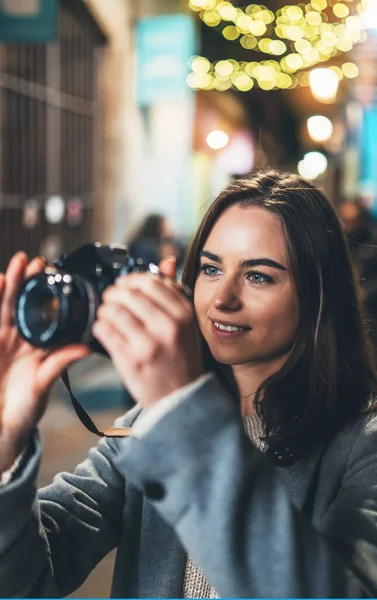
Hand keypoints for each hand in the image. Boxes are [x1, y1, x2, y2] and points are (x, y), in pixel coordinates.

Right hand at [0, 252, 89, 471]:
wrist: (0, 428)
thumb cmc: (24, 409)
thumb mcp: (43, 383)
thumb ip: (59, 363)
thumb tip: (86, 348)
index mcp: (37, 345)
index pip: (42, 313)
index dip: (45, 294)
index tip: (52, 274)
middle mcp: (18, 339)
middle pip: (22, 304)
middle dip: (26, 282)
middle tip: (34, 262)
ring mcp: (1, 340)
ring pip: (3, 308)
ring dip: (8, 287)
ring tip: (14, 267)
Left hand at [92, 256, 202, 408]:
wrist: (181, 398)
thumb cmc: (181, 358)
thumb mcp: (186, 323)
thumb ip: (174, 291)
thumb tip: (167, 260)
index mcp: (184, 314)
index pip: (151, 282)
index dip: (131, 280)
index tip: (125, 285)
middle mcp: (168, 326)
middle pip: (129, 294)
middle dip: (114, 293)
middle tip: (111, 299)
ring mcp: (149, 344)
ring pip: (113, 310)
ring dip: (105, 310)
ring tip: (108, 315)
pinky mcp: (130, 360)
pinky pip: (104, 331)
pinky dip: (100, 327)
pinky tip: (105, 330)